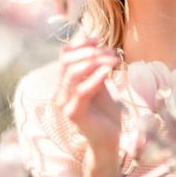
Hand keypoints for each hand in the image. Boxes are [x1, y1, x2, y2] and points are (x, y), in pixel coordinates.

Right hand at [55, 37, 121, 176]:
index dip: (79, 44)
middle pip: (67, 61)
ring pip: (73, 73)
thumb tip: (92, 38)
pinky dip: (95, 78)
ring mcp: (65, 103)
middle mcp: (60, 92)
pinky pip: (81, 90)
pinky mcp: (74, 113)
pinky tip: (108, 71)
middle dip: (91, 53)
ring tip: (115, 60)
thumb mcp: (99, 81)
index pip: (64, 55)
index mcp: (64, 82)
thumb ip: (93, 64)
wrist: (109, 138)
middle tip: (112, 53)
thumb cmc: (105, 110)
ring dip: (96, 62)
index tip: (97, 40)